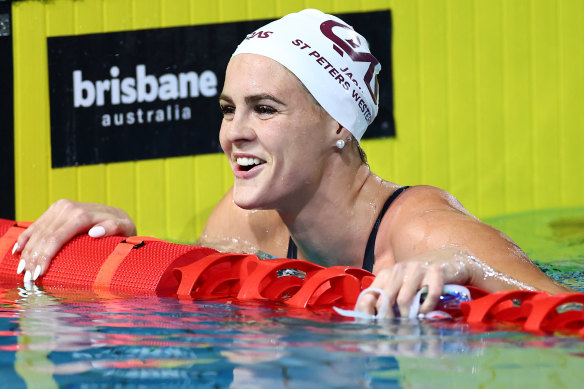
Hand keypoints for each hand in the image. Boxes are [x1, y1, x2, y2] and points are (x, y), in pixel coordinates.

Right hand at [13, 199, 136, 281]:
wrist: (119, 214)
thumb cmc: (123, 227)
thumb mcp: (125, 228)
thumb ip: (113, 228)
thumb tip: (95, 232)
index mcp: (81, 214)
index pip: (56, 238)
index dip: (45, 257)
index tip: (39, 274)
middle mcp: (68, 208)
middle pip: (44, 237)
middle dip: (33, 259)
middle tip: (28, 280)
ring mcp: (60, 207)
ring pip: (37, 232)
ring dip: (27, 252)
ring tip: (22, 271)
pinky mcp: (56, 209)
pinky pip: (37, 224)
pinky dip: (26, 238)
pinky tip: (17, 251)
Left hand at [355, 248, 472, 317]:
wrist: (447, 260)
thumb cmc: (419, 278)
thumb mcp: (399, 285)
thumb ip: (386, 298)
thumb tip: (374, 319)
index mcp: (387, 273)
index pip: (369, 295)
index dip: (369, 313)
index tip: (374, 327)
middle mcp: (400, 269)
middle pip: (385, 300)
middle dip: (389, 318)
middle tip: (395, 329)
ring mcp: (417, 269)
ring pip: (404, 299)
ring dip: (408, 315)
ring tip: (411, 321)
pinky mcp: (436, 272)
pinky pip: (428, 295)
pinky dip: (427, 308)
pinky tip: (426, 312)